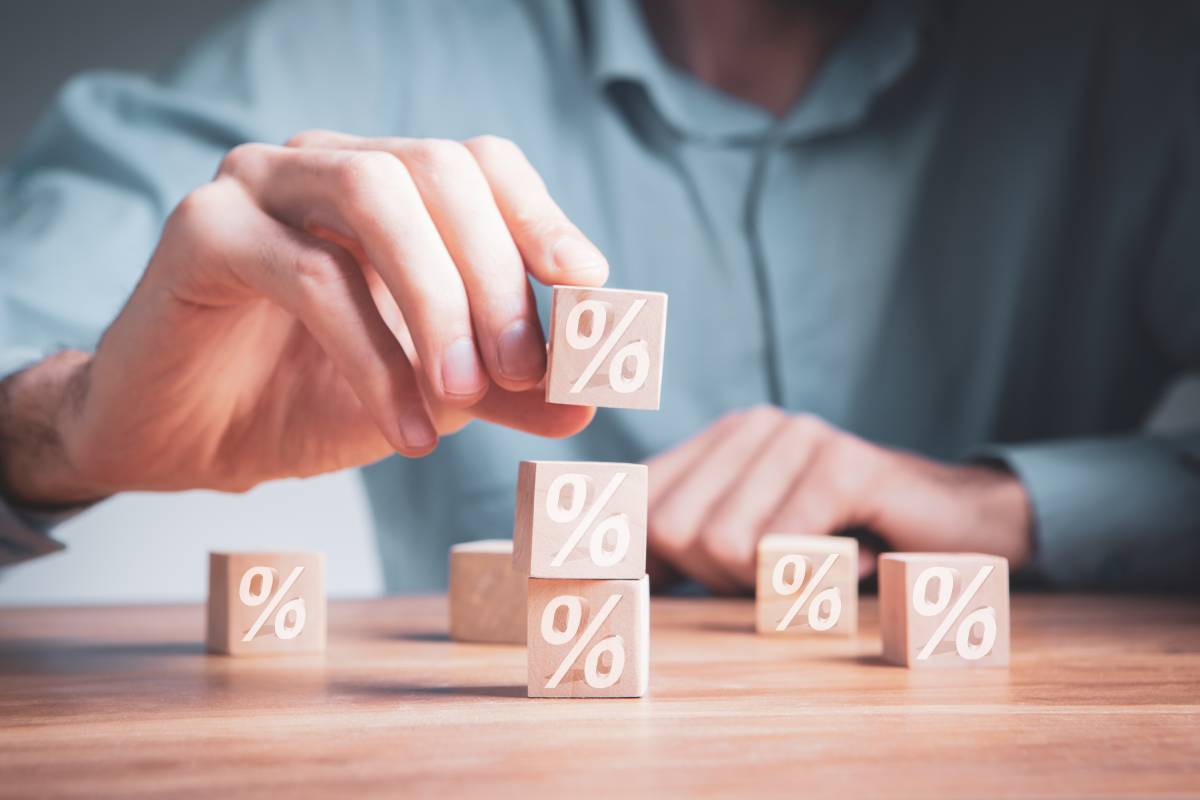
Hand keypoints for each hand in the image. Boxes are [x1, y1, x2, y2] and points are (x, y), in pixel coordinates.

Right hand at [0, 132, 604, 504]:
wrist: (187, 439)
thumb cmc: (307, 397)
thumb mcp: (431, 392)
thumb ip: (505, 388)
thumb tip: (586, 399)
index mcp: (388, 183)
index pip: (479, 163)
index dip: (539, 218)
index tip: (587, 288)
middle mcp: (326, 163)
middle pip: (438, 169)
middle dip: (495, 272)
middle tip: (524, 370)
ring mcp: (260, 184)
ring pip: (376, 199)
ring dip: (440, 300)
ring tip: (468, 395)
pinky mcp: (204, 230)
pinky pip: (310, 276)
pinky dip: (375, 357)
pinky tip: (408, 429)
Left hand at [645, 406, 1032, 593]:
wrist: (954, 530)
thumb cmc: (842, 547)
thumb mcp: (751, 546)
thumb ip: (682, 547)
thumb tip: (600, 571)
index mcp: (720, 440)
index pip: (637, 500)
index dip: (644, 555)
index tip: (667, 584)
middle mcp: (752, 427)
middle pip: (673, 531)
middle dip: (717, 576)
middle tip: (778, 573)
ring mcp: (798, 438)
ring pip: (723, 544)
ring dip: (768, 582)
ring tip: (816, 565)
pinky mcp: (842, 465)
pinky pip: (780, 547)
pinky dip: (810, 577)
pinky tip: (848, 559)